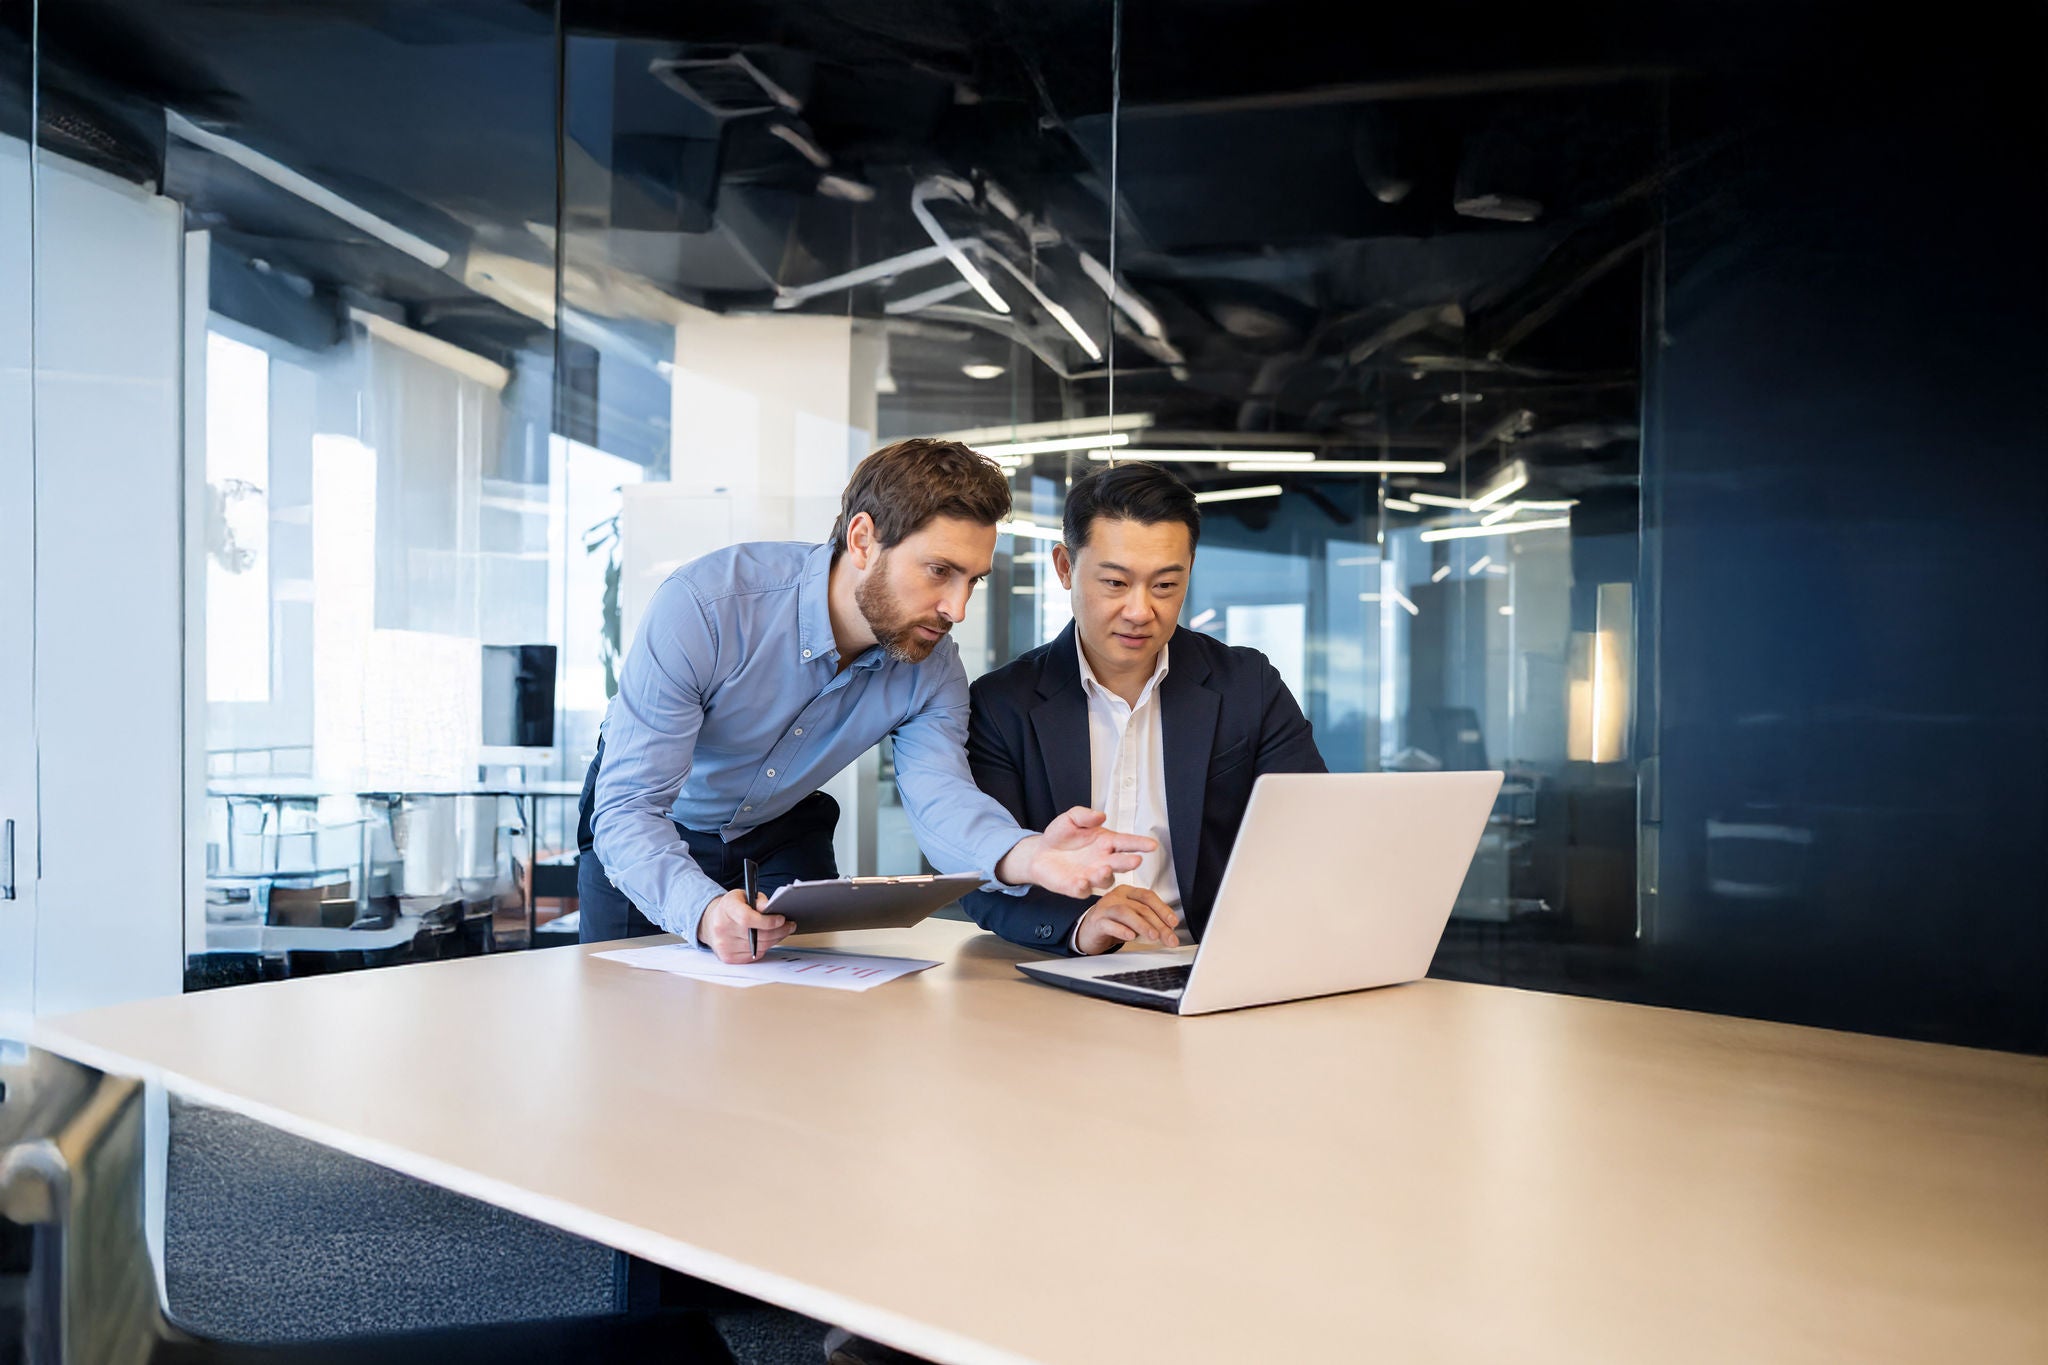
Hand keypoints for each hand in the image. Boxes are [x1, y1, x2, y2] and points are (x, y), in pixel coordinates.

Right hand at [695, 887, 792, 963]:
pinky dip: (765, 947)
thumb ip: (758, 900)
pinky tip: (769, 939)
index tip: (782, 919)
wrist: (711, 922)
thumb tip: (769, 908)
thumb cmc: (731, 907)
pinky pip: (755, 954)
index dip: (767, 921)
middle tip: (790, 925)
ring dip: (775, 939)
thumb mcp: (743, 895)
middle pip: (757, 935)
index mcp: (726, 909)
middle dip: (779, 930)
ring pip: (760, 946)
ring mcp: (724, 946)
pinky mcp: (729, 958)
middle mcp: (722, 929)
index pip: (747, 918)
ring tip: (784, 931)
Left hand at [995, 807, 1158, 899]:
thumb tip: (1100, 815)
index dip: (1140, 844)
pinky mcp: (1077, 887)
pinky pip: (1083, 890)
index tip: (1152, 845)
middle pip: (1120, 863)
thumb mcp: (1071, 818)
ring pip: (1105, 879)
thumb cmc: (1060, 835)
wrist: (1040, 852)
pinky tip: (1081, 881)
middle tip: (1136, 860)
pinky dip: (1083, 887)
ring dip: (1106, 875)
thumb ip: (1085, 815)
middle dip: (1128, 862)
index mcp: (1106, 842)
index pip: (1127, 842)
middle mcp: (1103, 861)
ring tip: (1105, 868)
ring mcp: (1091, 876)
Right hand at [1075, 885, 1181, 955]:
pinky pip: (1109, 924)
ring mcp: (1105, 908)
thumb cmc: (1112, 923)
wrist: (1087, 932)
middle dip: (1159, 924)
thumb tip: (1169, 931)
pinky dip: (1122, 930)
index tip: (1173, 922)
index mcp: (1127, 892)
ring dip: (1142, 925)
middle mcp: (1116, 897)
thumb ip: (1149, 922)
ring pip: (1125, 912)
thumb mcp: (1133, 919)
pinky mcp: (1096, 922)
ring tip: (1153, 936)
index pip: (1148, 896)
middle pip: (1140, 907)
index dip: (1163, 909)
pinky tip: (1131, 937)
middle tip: (1169, 938)